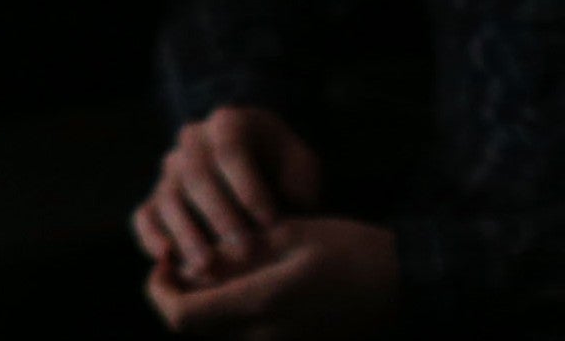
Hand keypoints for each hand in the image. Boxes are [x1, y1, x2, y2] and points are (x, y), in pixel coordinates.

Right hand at [137, 106, 326, 298]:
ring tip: (209, 264)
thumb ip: (298, 181)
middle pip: (195, 174)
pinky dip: (152, 236)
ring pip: (169, 197)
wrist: (263, 172)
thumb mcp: (302, 166)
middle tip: (245, 249)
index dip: (248, 187)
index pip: (230, 151)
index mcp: (228, 123)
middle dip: (220, 214)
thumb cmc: (286, 171)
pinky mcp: (156, 198)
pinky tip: (167, 258)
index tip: (271, 222)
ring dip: (187, 232)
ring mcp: (170, 170)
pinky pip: (145, 215)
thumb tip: (284, 205)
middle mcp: (191, 141)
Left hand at [152, 219, 395, 335]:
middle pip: (192, 330)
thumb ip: (230, 252)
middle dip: (177, 295)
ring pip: (216, 335)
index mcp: (260, 304)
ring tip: (213, 268)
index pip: (181, 315)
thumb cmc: (348, 250)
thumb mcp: (284, 235)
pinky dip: (228, 316)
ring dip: (202, 306)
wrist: (406, 284)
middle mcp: (266, 336)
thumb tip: (185, 265)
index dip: (158, 288)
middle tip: (182, 260)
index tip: (164, 257)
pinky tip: (240, 285)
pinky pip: (244, 337)